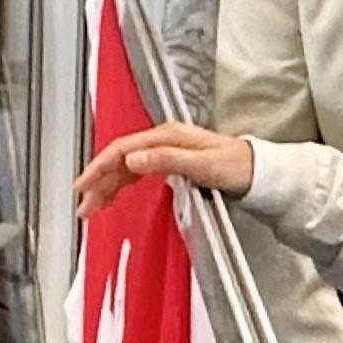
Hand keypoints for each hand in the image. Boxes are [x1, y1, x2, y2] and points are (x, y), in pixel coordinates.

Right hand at [73, 121, 256, 217]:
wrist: (258, 172)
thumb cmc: (235, 167)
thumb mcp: (202, 165)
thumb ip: (166, 160)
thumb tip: (131, 161)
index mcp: (166, 136)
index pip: (122, 149)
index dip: (100, 167)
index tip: (84, 185)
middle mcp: (163, 140)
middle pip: (121, 159)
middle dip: (99, 181)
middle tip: (84, 205)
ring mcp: (167, 151)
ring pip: (127, 167)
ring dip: (108, 185)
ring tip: (93, 206)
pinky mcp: (171, 163)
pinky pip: (137, 172)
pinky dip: (122, 185)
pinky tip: (114, 195)